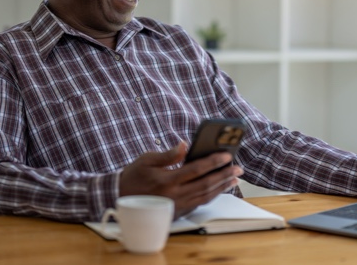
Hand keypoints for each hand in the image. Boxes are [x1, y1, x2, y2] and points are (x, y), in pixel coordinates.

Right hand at [118, 141, 242, 218]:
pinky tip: (219, 188)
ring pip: (205, 196)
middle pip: (206, 184)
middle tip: (238, 168)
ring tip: (234, 178)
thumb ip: (169, 154)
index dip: (214, 162)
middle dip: (224, 175)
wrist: (118, 198)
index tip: (227, 156)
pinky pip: (199, 203)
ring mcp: (177, 205)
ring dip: (222, 187)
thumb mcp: (147, 160)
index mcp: (167, 180)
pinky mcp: (177, 212)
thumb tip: (185, 144)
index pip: (197, 169)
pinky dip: (212, 195)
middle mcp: (174, 195)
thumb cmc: (133, 176)